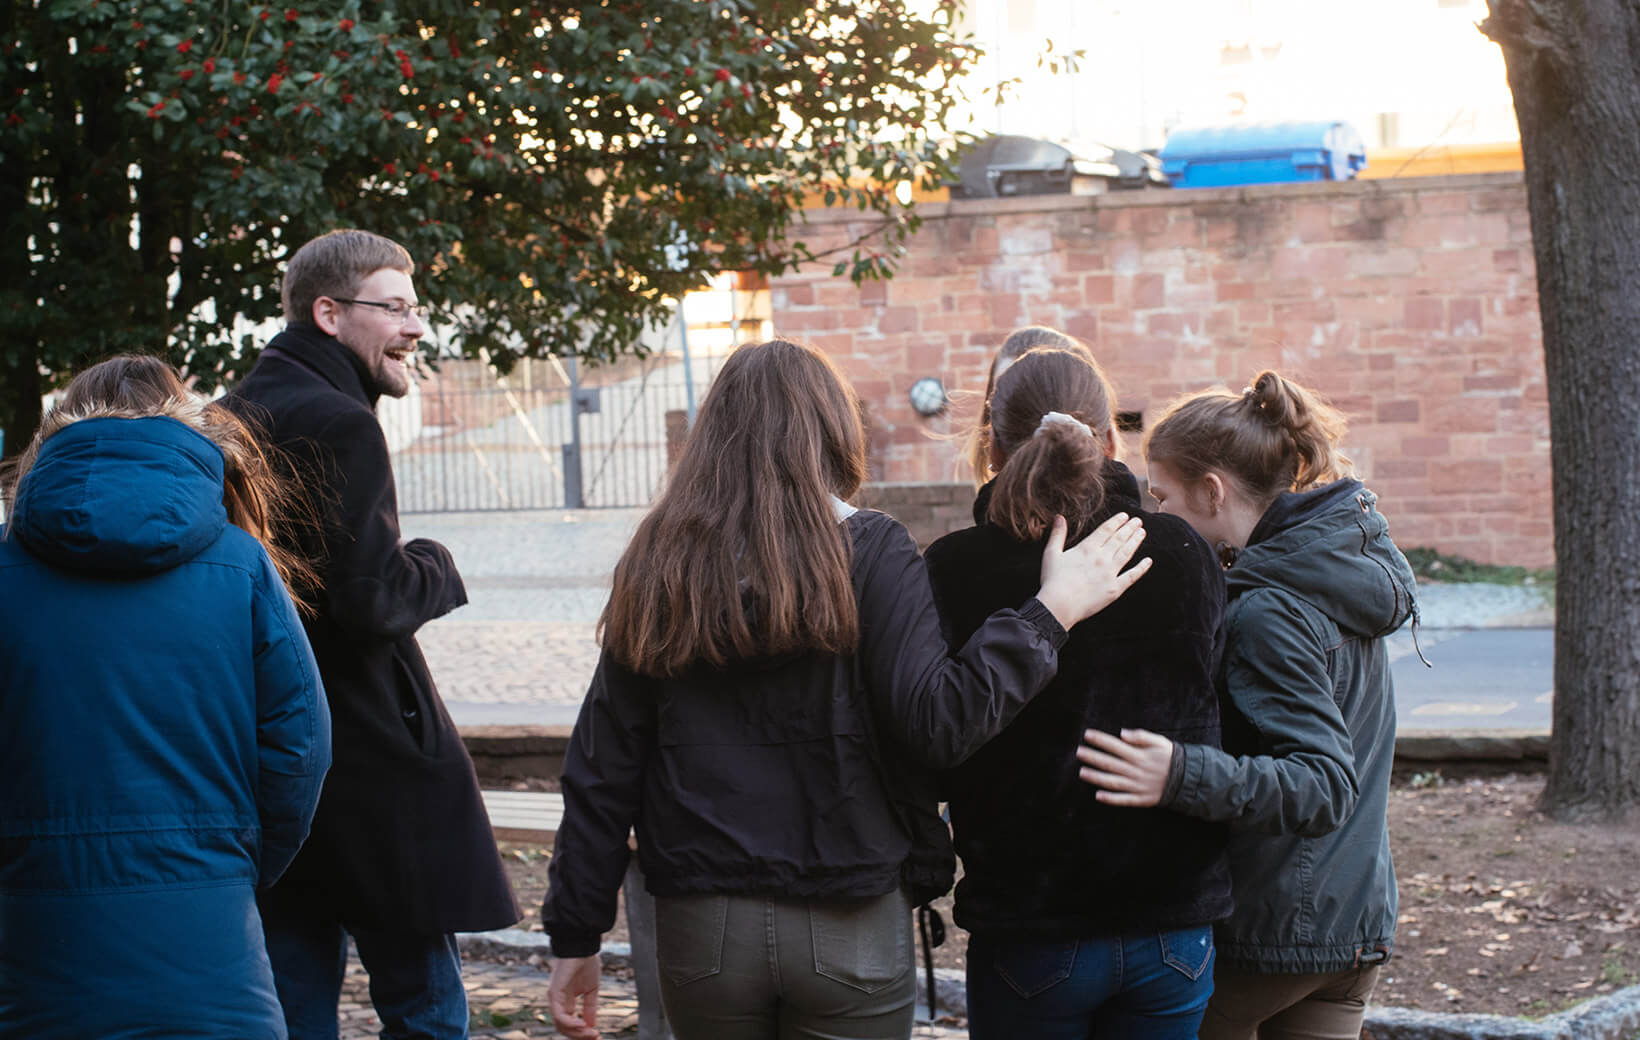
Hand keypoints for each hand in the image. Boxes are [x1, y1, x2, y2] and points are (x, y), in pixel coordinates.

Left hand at [548, 954, 602, 1039]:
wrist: (583, 947)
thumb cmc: (586, 963)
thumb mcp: (591, 989)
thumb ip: (590, 1006)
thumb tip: (591, 1025)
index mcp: (566, 1001)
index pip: (570, 1023)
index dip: (582, 1032)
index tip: (596, 1036)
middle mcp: (558, 1002)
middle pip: (564, 1028)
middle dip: (580, 1036)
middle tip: (595, 1037)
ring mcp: (554, 998)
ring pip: (561, 1025)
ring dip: (576, 1032)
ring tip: (590, 1033)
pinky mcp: (554, 993)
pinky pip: (559, 1015)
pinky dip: (570, 1023)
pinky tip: (582, 1024)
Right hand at [1037, 513, 1151, 628]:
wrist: (1060, 605)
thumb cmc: (1053, 580)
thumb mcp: (1051, 554)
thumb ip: (1057, 534)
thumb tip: (1059, 517)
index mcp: (1087, 548)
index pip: (1106, 530)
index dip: (1117, 521)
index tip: (1125, 515)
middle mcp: (1102, 558)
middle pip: (1119, 539)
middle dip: (1129, 528)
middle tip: (1138, 521)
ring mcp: (1110, 573)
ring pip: (1127, 553)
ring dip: (1135, 542)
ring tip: (1142, 532)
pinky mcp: (1115, 589)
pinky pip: (1132, 576)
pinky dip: (1141, 568)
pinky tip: (1148, 561)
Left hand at [1077, 728, 1173, 806]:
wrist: (1187, 779)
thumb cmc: (1170, 757)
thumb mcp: (1160, 742)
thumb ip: (1141, 736)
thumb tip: (1122, 734)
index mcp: (1140, 756)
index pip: (1116, 746)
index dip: (1101, 740)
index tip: (1087, 735)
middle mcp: (1136, 771)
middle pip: (1111, 763)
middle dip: (1093, 757)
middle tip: (1078, 752)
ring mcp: (1138, 786)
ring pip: (1114, 782)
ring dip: (1097, 777)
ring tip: (1082, 772)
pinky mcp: (1141, 799)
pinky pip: (1124, 800)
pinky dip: (1111, 799)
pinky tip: (1098, 796)